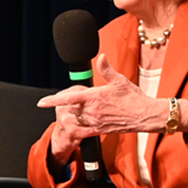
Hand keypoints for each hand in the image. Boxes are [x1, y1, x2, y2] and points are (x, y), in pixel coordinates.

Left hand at [39, 56, 170, 162]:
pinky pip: (84, 128)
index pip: (68, 98)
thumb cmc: (134, 98)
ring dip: (77, 112)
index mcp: (95, 96)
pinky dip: (81, 124)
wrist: (145, 116)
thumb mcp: (120, 80)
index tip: (41, 102)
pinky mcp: (100, 130)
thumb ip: (106, 69)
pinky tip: (85, 119)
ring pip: (76, 117)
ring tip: (90, 106)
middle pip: (71, 107)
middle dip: (71, 101)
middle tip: (85, 96)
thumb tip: (101, 57)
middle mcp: (93, 110)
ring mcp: (95, 121)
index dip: (52, 100)